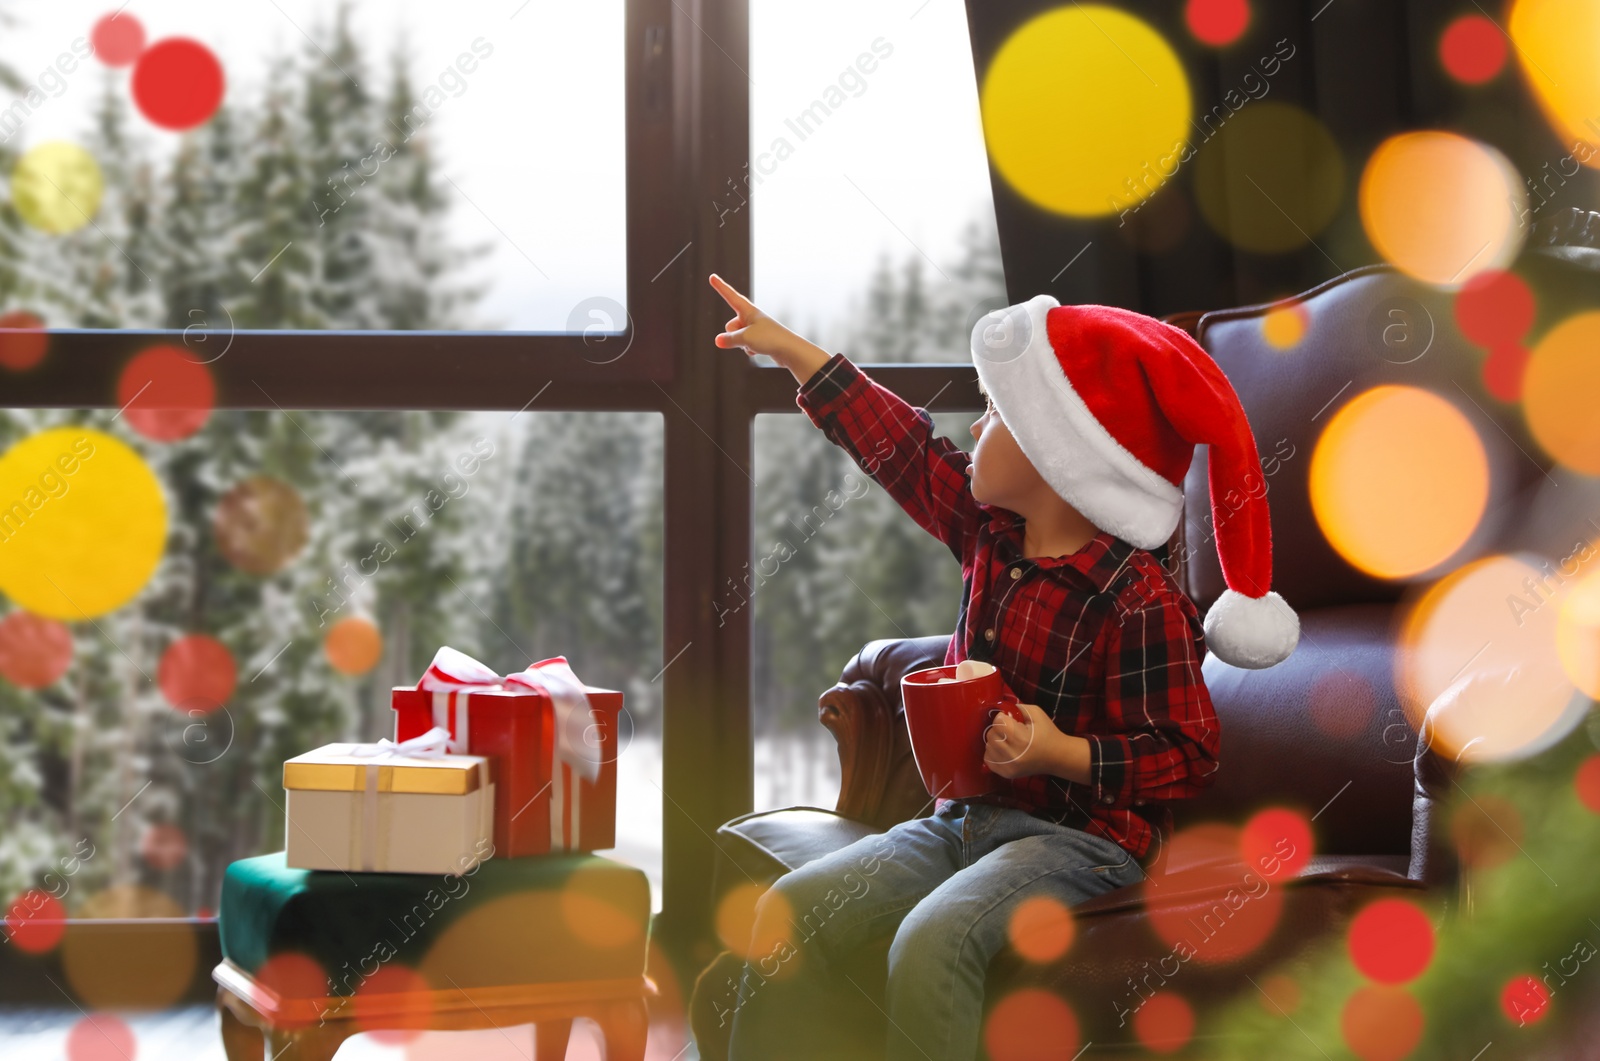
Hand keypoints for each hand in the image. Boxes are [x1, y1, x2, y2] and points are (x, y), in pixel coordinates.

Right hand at [708, 274, 829, 383]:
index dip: (720, 287)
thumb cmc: (769, 339)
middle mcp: (751, 317)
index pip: (730, 296)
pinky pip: (745, 345)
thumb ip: (729, 339)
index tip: (712, 276)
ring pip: (736, 338)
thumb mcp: (745, 338)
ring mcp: (755, 329)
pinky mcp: (759, 340)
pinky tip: (760, 350)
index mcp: (749, 310)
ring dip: (742, 344)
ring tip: (758, 344)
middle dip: (733, 336)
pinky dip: (749, 350)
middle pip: (730, 326)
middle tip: (748, 338)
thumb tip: (718, 341)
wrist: (790, 350)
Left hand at [983, 703, 1065, 779]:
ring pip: (988, 747)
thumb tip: (1000, 711)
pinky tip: (1004, 750)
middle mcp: (1013, 755)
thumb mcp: (1036, 713)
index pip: (998, 723)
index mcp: (1022, 739)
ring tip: (1008, 741)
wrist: (1057, 757)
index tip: (1011, 720)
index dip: (1003, 718)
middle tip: (1010, 731)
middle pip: (991, 735)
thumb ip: (1017, 708)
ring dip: (995, 741)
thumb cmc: (1047, 733)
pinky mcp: (1006, 774)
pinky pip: (989, 760)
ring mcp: (1009, 767)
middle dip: (998, 729)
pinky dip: (993, 753)